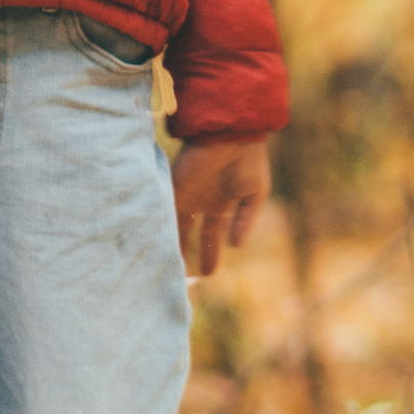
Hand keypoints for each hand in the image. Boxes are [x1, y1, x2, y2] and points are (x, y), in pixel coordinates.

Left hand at [172, 135, 269, 275]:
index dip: (210, 253)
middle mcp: (200, 201)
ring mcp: (185, 194)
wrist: (232, 134)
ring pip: (173, 226)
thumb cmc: (247, 160)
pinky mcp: (174, 187)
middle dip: (185, 253)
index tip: (209, 274)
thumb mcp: (254, 194)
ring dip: (171, 246)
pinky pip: (166, 212)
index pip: (211, 234)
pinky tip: (160, 249)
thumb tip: (237, 246)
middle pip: (188, 234)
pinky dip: (163, 230)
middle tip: (181, 278)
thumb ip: (245, 220)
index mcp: (220, 203)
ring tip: (167, 270)